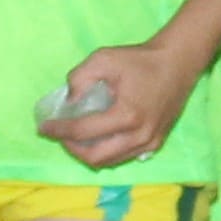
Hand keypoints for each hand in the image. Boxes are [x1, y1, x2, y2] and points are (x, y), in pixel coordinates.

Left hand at [39, 37, 204, 170]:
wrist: (177, 63)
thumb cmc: (140, 59)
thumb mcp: (104, 58)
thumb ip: (80, 78)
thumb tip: (68, 102)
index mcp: (126, 115)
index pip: (83, 132)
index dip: (59, 131)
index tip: (43, 127)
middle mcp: (139, 136)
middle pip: (95, 158)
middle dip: (71, 148)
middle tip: (59, 135)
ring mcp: (149, 143)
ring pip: (109, 161)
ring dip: (87, 153)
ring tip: (74, 137)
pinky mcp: (155, 144)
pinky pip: (123, 156)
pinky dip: (105, 152)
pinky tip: (96, 138)